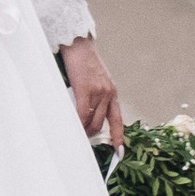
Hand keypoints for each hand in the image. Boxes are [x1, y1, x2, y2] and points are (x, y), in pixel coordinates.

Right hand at [61, 37, 123, 151]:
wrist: (78, 44)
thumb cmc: (83, 60)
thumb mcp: (96, 79)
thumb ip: (96, 95)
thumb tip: (88, 112)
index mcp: (112, 91)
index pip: (117, 119)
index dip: (118, 137)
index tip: (119, 151)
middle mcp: (108, 93)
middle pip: (102, 123)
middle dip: (93, 134)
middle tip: (84, 139)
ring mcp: (98, 91)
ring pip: (93, 120)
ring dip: (85, 130)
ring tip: (78, 133)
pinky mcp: (85, 89)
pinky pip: (83, 113)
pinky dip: (79, 122)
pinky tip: (75, 126)